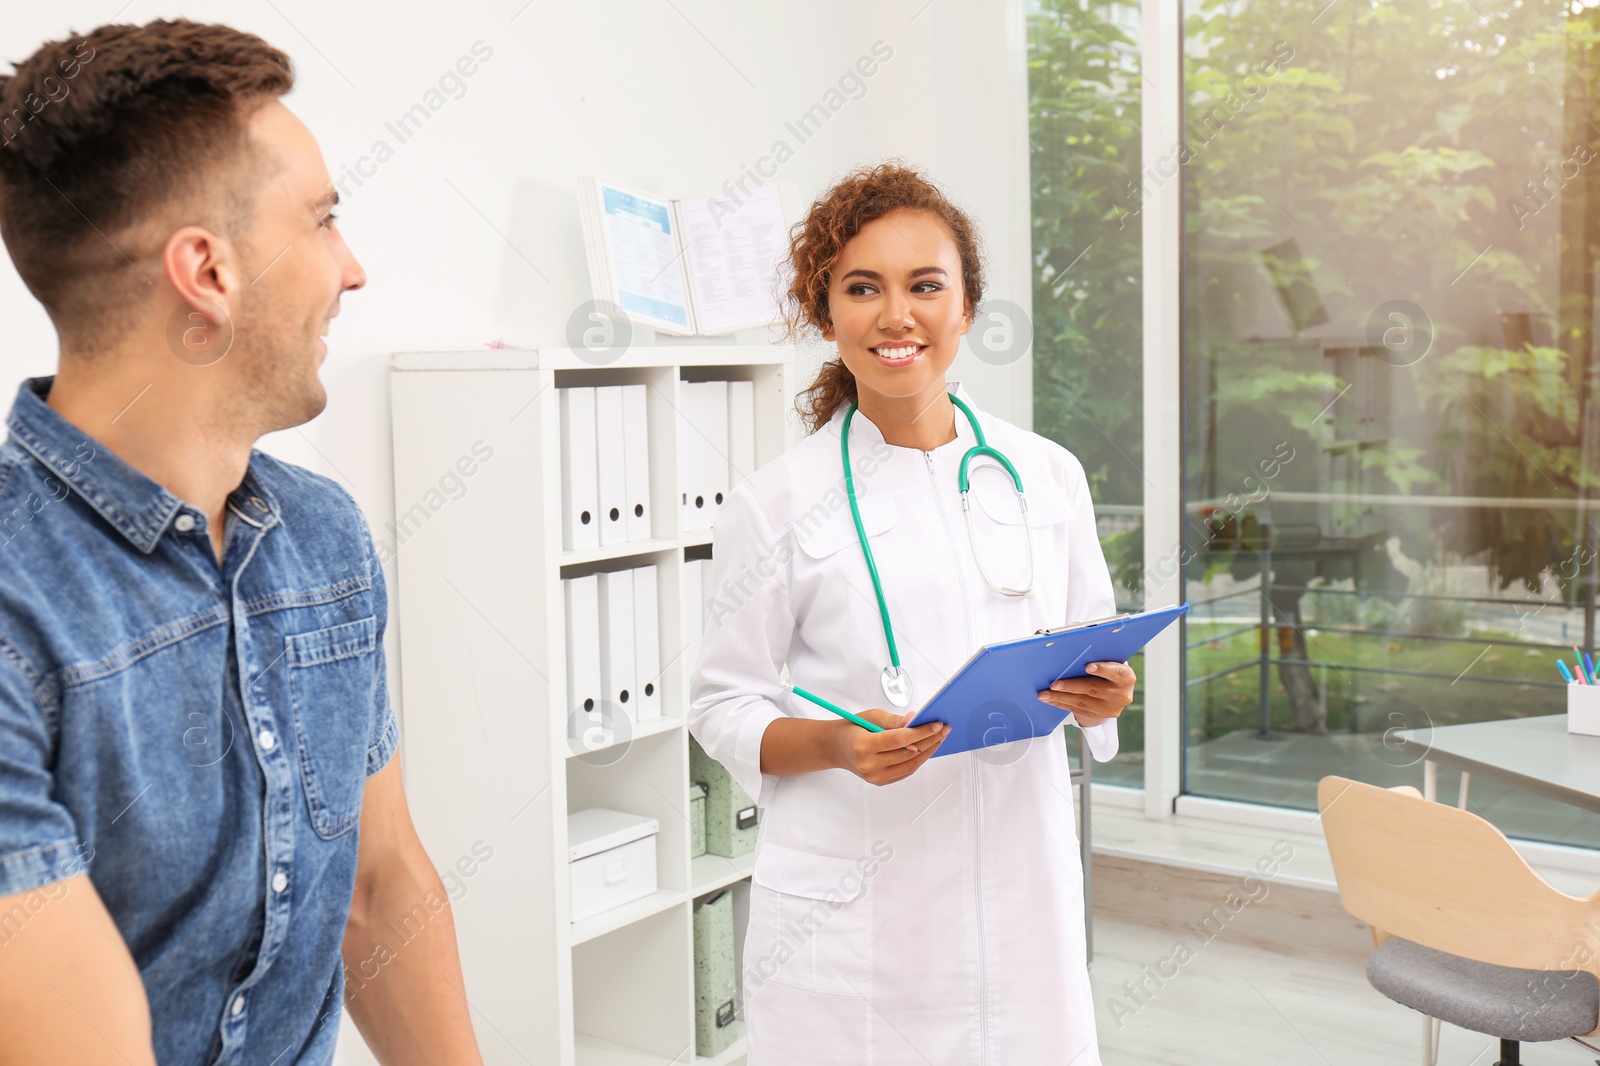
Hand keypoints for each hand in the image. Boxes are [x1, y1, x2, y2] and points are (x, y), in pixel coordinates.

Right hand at [830, 708, 950, 785]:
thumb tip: (915, 720)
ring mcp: (874, 777)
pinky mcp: (880, 782)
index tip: (936, 724)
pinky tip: (927, 748)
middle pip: (907, 753)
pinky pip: (905, 771)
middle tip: (943, 729)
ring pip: (910, 765)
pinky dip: (918, 760)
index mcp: (863, 746)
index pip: (899, 740)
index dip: (920, 732)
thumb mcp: (870, 716)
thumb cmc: (851, 729)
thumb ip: (894, 720)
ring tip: (939, 738)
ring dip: (928, 751)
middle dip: (930, 740)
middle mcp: (868, 765)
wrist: (836, 747)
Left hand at [1037, 661, 1135, 727]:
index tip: (1087, 666)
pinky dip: (1062, 704)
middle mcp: (1121, 694)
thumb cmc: (1108, 671)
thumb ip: (1097, 658)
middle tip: (1054, 684)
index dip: (1102, 669)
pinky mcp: (1099, 716)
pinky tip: (1051, 699)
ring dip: (1060, 698)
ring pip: (1082, 702)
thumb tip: (1071, 653)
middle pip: (1093, 689)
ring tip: (1045, 694)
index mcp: (1126, 677)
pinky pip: (1077, 710)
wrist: (1116, 692)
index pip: (1115, 672)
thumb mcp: (1110, 662)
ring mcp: (1110, 708)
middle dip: (1071, 686)